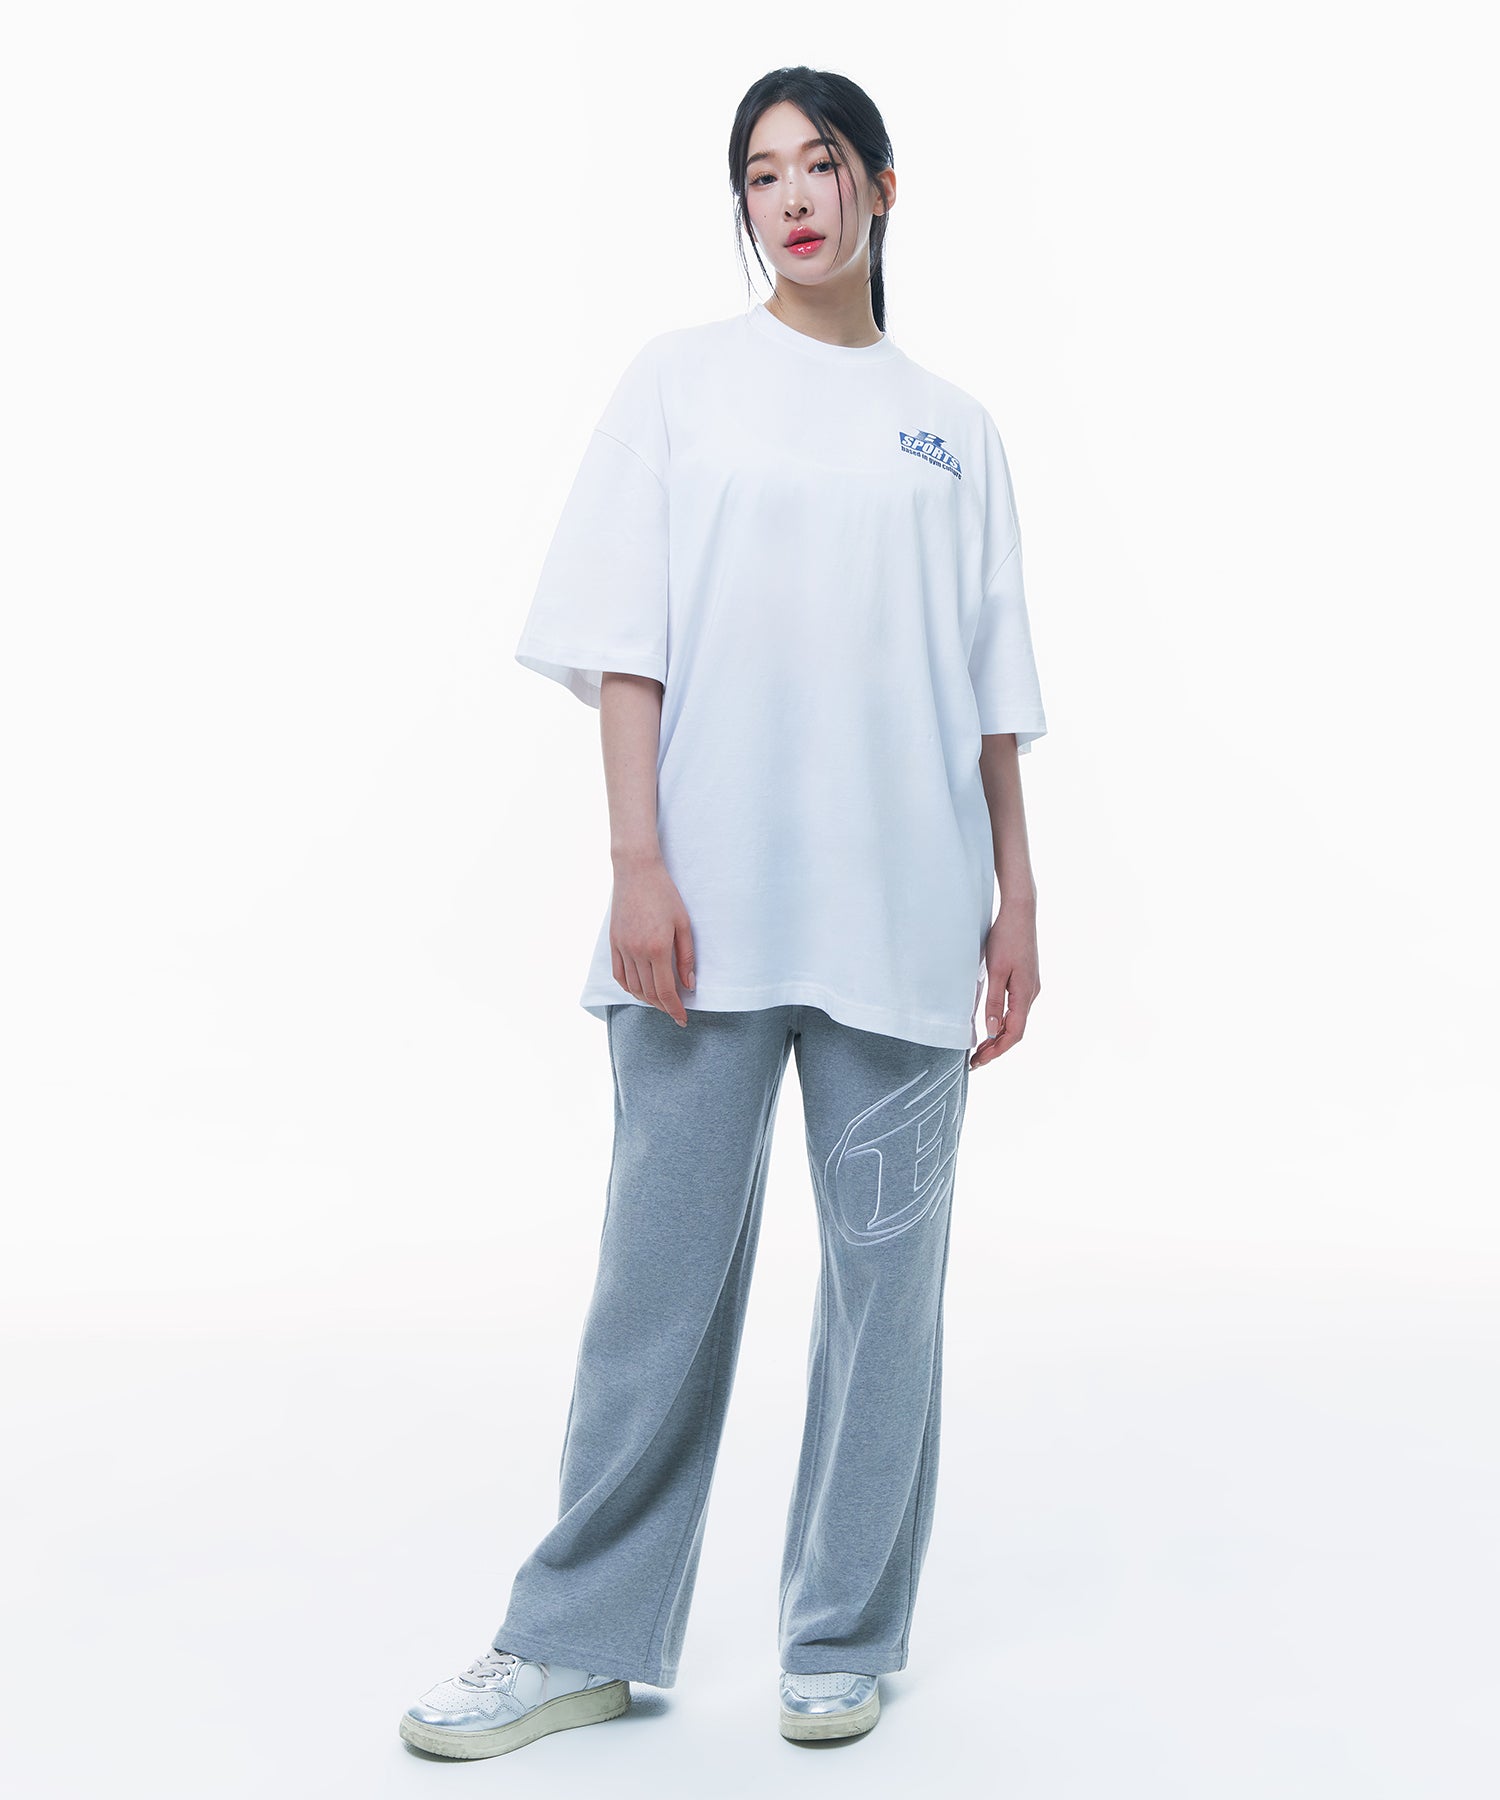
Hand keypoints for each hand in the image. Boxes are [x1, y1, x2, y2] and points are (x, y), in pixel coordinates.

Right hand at [609, 856, 696, 1025]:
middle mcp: (636, 952)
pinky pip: (619, 975)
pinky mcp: (613, 943)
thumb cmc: (665, 894)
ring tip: (660, 1002)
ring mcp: (622, 948)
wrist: (636, 871)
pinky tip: (640, 990)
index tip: (682, 1019)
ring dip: (647, 1000)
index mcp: (657, 949)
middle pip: (648, 993)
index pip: (665, 991)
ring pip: (632, 987)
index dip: (674, 1009)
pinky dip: (629, 987)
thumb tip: (689, 984)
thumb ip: (686, 957)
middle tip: (675, 1011)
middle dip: (663, 1007)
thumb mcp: (684, 924)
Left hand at [969, 901, 1039, 1069]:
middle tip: (974, 1061)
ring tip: (979, 1048)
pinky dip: (1003, 1022)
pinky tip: (991, 1025)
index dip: (997, 1051)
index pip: (1014, 1034)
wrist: (1020, 912)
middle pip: (1016, 1031)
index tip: (978, 1061)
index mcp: (1025, 993)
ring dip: (999, 1037)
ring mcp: (1030, 987)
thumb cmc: (1006, 937)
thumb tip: (993, 1031)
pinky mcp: (1026, 980)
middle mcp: (1032, 993)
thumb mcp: (995, 970)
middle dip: (996, 1048)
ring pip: (1016, 1021)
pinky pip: (1016, 1009)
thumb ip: (994, 1002)